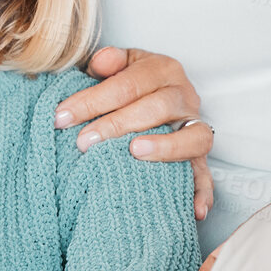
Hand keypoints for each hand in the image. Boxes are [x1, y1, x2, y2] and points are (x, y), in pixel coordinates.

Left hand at [54, 46, 214, 219]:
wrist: (161, 93)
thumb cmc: (132, 83)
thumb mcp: (121, 64)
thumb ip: (109, 60)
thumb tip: (99, 62)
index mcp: (163, 68)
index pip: (127, 83)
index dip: (92, 100)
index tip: (63, 117)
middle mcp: (184, 95)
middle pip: (156, 108)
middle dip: (116, 125)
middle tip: (84, 142)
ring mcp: (196, 126)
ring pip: (191, 136)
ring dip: (164, 147)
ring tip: (133, 153)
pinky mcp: (202, 156)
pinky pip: (207, 175)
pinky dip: (202, 192)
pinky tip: (193, 209)